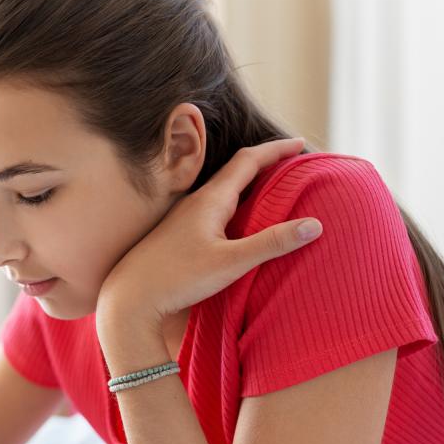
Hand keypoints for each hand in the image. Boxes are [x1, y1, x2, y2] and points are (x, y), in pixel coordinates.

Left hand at [96, 138, 321, 328]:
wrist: (128, 299)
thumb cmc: (177, 280)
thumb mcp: (231, 263)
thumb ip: (271, 243)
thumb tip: (314, 225)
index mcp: (209, 201)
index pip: (247, 161)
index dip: (275, 150)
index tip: (300, 143)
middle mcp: (194, 203)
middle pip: (235, 172)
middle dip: (265, 164)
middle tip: (291, 163)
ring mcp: (183, 219)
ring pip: (222, 192)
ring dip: (248, 185)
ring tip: (270, 188)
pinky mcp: (177, 236)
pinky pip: (212, 210)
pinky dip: (233, 205)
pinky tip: (236, 221)